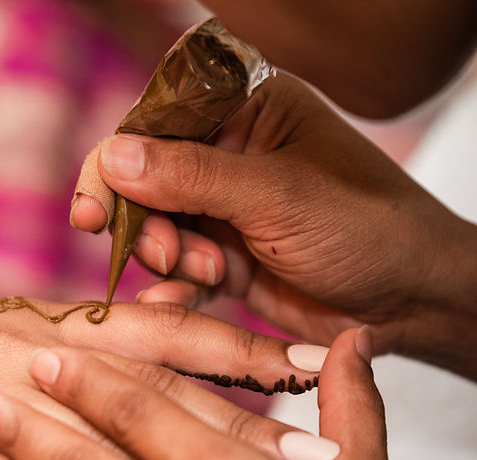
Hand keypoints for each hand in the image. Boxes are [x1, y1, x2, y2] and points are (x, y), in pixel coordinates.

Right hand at [0, 299, 321, 459]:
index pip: (143, 331)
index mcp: (23, 323)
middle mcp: (12, 357)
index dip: (222, 347)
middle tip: (308, 433)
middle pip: (142, 384)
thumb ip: (42, 348)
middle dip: (229, 408)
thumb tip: (112, 353)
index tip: (294, 363)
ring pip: (99, 440)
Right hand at [71, 74, 476, 377]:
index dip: (115, 164)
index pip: (156, 124)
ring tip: (208, 272)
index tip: (91, 210)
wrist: (414, 302)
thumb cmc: (367, 228)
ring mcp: (224, 209)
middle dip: (143, 221)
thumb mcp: (276, 196)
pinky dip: (173, 288)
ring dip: (166, 255)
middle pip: (143, 180)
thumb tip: (111, 156)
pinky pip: (176, 270)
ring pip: (154, 229)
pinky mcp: (225, 259)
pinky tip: (179, 301)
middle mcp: (229, 155)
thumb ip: (191, 176)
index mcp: (247, 111)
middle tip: (159, 251)